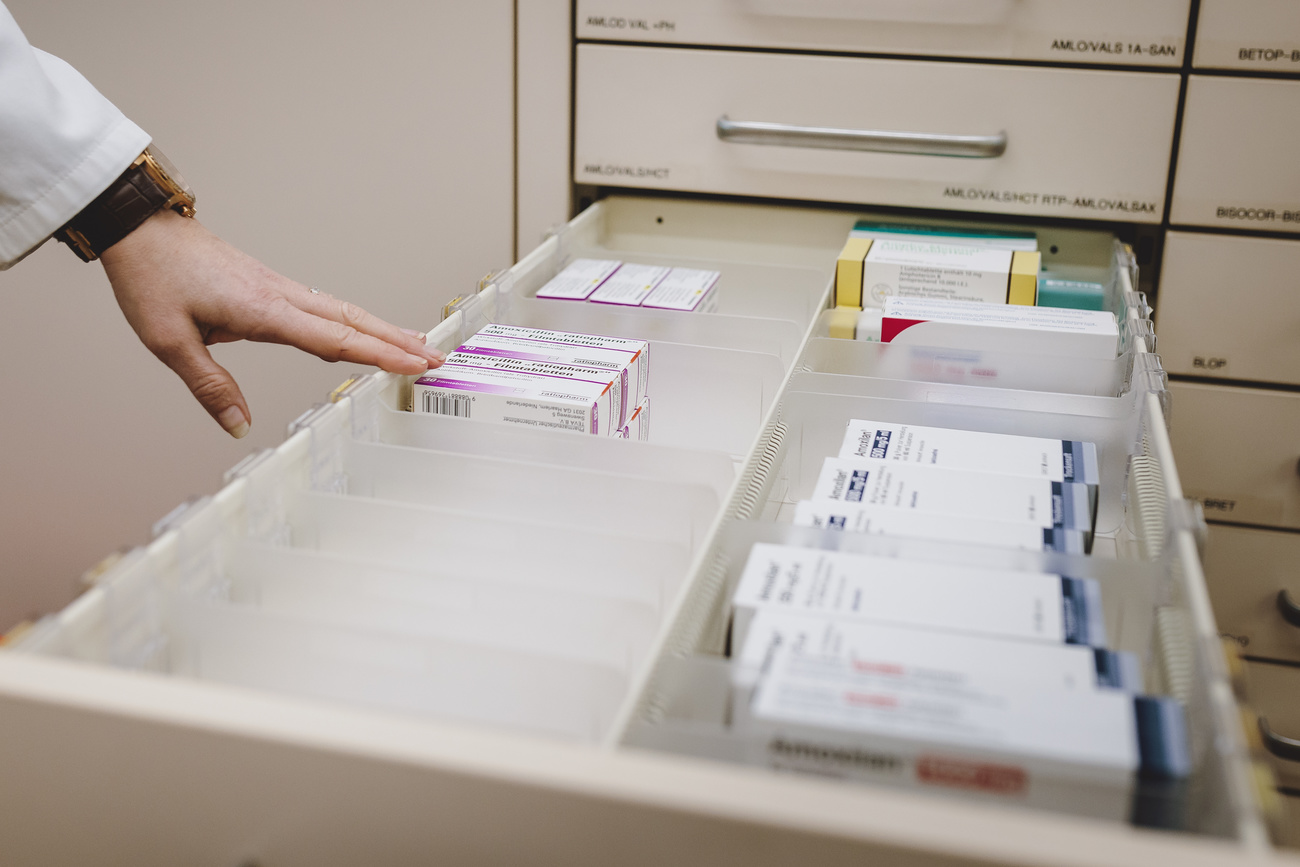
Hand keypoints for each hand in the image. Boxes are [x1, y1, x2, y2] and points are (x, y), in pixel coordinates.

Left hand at [100, 209, 444, 437]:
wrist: (139, 228)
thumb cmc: (152, 278)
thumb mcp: (169, 341)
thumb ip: (210, 386)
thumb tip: (239, 427)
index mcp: (263, 310)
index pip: (334, 339)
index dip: (380, 355)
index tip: (416, 366)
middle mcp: (280, 295)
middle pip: (353, 322)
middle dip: (398, 342)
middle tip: (437, 359)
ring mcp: (279, 287)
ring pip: (344, 311)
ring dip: (383, 329)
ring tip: (417, 346)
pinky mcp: (270, 286)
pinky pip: (326, 306)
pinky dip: (356, 320)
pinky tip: (363, 328)